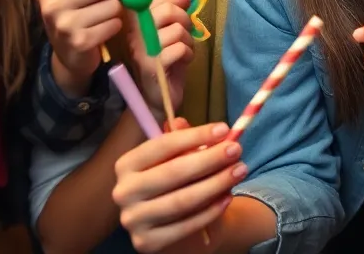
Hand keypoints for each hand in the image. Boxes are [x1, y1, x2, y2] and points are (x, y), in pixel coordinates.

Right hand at [34, 0, 121, 95]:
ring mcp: (65, 25)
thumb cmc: (74, 15)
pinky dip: (115, 25)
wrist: (68, 56)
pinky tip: (103, 30)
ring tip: (102, 16)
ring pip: (113, 5)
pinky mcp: (81, 42)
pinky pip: (114, 24)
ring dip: (115, 10)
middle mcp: (52, 5)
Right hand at [113, 119, 244, 252]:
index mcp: (126, 164)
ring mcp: (133, 220)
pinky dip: (210, 211)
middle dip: (209, 159)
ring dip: (216, 184)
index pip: (162, 146)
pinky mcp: (146, 243)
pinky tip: (227, 197)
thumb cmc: (176, 182)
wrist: (172, 225)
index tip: (224, 129)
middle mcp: (123, 192)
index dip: (194, 136)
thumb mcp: (176, 158)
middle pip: (173, 173)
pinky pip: (186, 225)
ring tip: (239, 170)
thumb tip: (182, 122)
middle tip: (236, 149)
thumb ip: (180, 140)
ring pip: (182, 201)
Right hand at [129, 0, 195, 119]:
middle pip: (165, 10)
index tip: (181, 3)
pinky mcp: (153, 66)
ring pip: (177, 29)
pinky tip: (183, 60)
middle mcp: (134, 33)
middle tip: (186, 29)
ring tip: (184, 48)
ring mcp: (142, 50)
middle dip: (184, 17)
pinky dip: (188, 53)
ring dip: (188, 39)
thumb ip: (164, 3)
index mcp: (134, 21)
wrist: (156, 96)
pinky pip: (179, 48)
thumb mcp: (165, 27)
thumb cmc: (162, 59)